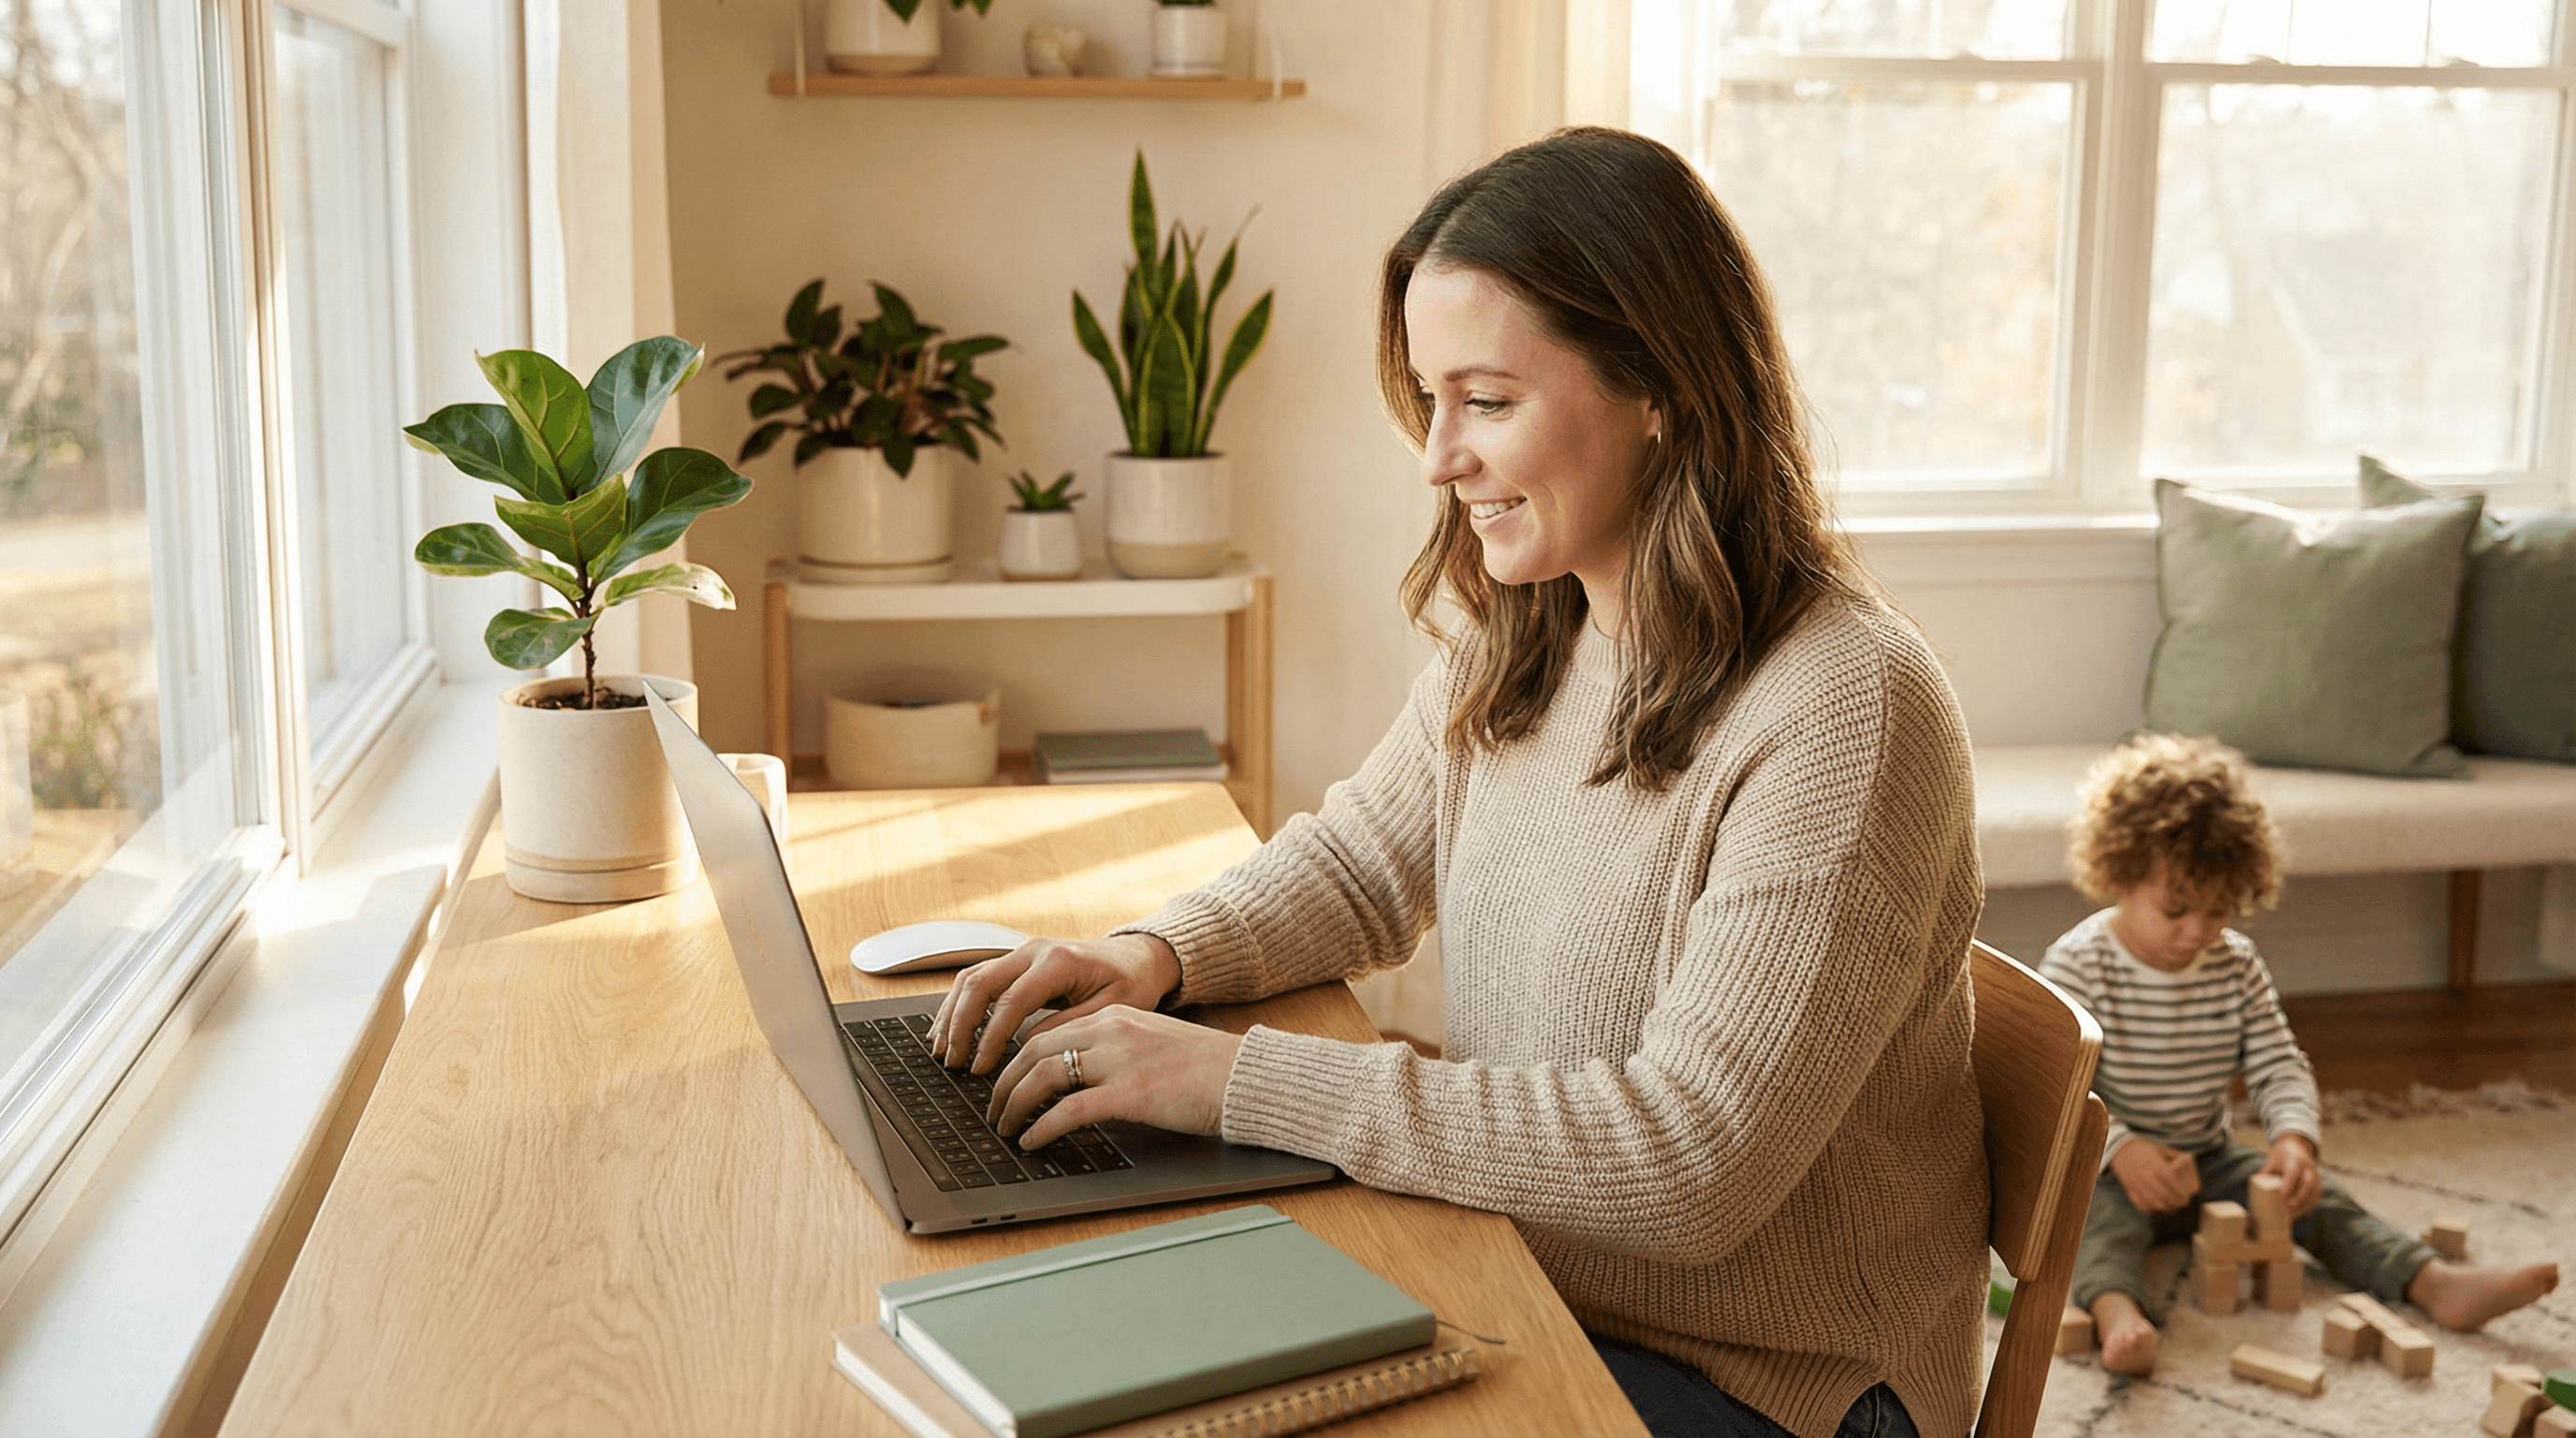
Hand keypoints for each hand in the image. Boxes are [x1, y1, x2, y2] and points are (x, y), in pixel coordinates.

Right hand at [929, 933, 1181, 1073]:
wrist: (1138, 955)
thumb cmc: (1131, 982)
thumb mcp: (1114, 1008)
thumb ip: (1071, 1025)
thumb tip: (1027, 1045)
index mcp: (1058, 961)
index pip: (1011, 1001)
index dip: (991, 1038)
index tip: (981, 1068)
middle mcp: (1034, 950)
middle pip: (979, 984)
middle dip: (960, 1026)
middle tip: (953, 1063)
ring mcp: (1022, 952)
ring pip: (971, 978)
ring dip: (952, 1015)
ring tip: (943, 1051)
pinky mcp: (1017, 961)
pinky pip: (978, 978)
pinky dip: (959, 1004)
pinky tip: (948, 1030)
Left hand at [986, 1005, 1240, 1149]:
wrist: (1246, 1076)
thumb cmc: (1207, 1069)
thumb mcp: (1153, 1045)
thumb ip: (1115, 1053)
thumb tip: (1078, 1080)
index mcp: (1116, 1017)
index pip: (1047, 1032)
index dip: (1016, 1059)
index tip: (1004, 1082)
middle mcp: (1112, 1032)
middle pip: (1034, 1051)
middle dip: (1005, 1083)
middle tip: (994, 1109)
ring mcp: (1120, 1061)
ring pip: (1043, 1076)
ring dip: (1015, 1105)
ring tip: (1005, 1128)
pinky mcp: (1131, 1094)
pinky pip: (1069, 1110)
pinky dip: (1042, 1128)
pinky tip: (1032, 1142)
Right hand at [2109, 1138, 2198, 1213]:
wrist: (2119, 1149)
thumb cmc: (2142, 1149)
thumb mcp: (2160, 1149)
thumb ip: (2174, 1157)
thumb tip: (2190, 1164)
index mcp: (2156, 1166)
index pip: (2173, 1183)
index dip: (2182, 1192)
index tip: (2188, 1196)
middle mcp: (2147, 1178)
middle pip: (2165, 1196)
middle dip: (2177, 1202)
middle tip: (2183, 1203)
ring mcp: (2137, 1185)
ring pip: (2154, 1204)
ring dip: (2165, 1208)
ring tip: (2172, 1207)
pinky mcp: (2130, 1190)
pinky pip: (2141, 1205)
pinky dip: (2151, 1209)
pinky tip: (2157, 1208)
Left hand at [2259, 1134, 2321, 1216]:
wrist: (2297, 1146)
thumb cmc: (2281, 1155)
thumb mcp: (2272, 1161)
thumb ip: (2266, 1174)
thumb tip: (2256, 1191)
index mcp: (2295, 1160)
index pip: (2292, 1174)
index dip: (2287, 1187)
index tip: (2278, 1199)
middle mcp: (2308, 1168)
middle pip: (2307, 1184)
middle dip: (2299, 1198)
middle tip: (2287, 1210)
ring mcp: (2316, 1175)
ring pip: (2314, 1192)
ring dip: (2304, 1206)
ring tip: (2292, 1216)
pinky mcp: (2319, 1183)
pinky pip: (2316, 1197)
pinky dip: (2308, 1206)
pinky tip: (2299, 1213)